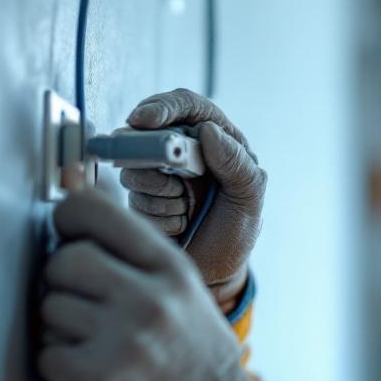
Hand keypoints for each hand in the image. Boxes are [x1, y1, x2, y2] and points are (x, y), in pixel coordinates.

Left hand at [38, 186, 269, 380]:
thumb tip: (76, 213)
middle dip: (60, 282)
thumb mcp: (184, 292)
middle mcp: (149, 296)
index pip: (94, 210)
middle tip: (79, 303)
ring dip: (59, 328)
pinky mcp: (100, 379)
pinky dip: (58, 365)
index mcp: (170, 267)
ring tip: (92, 344)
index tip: (67, 236)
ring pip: (50, 308)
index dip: (68, 218)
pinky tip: (86, 372)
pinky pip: (48, 353)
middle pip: (64, 260)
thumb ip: (137, 258)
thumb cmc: (194, 357)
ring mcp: (124, 338)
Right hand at [120, 88, 264, 306]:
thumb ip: (237, 164)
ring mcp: (159, 173)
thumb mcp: (249, 199)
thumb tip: (208, 132)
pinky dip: (154, 212)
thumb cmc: (234, 232)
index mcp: (216, 140)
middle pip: (149, 132)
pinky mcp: (141, 196)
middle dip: (154, 156)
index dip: (163, 107)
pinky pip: (130, 195)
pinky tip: (176, 223)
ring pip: (135, 165)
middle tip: (173, 183)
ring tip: (186, 210)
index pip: (186, 105)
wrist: (215, 275)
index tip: (145, 120)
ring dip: (159, 192)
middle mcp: (184, 151)